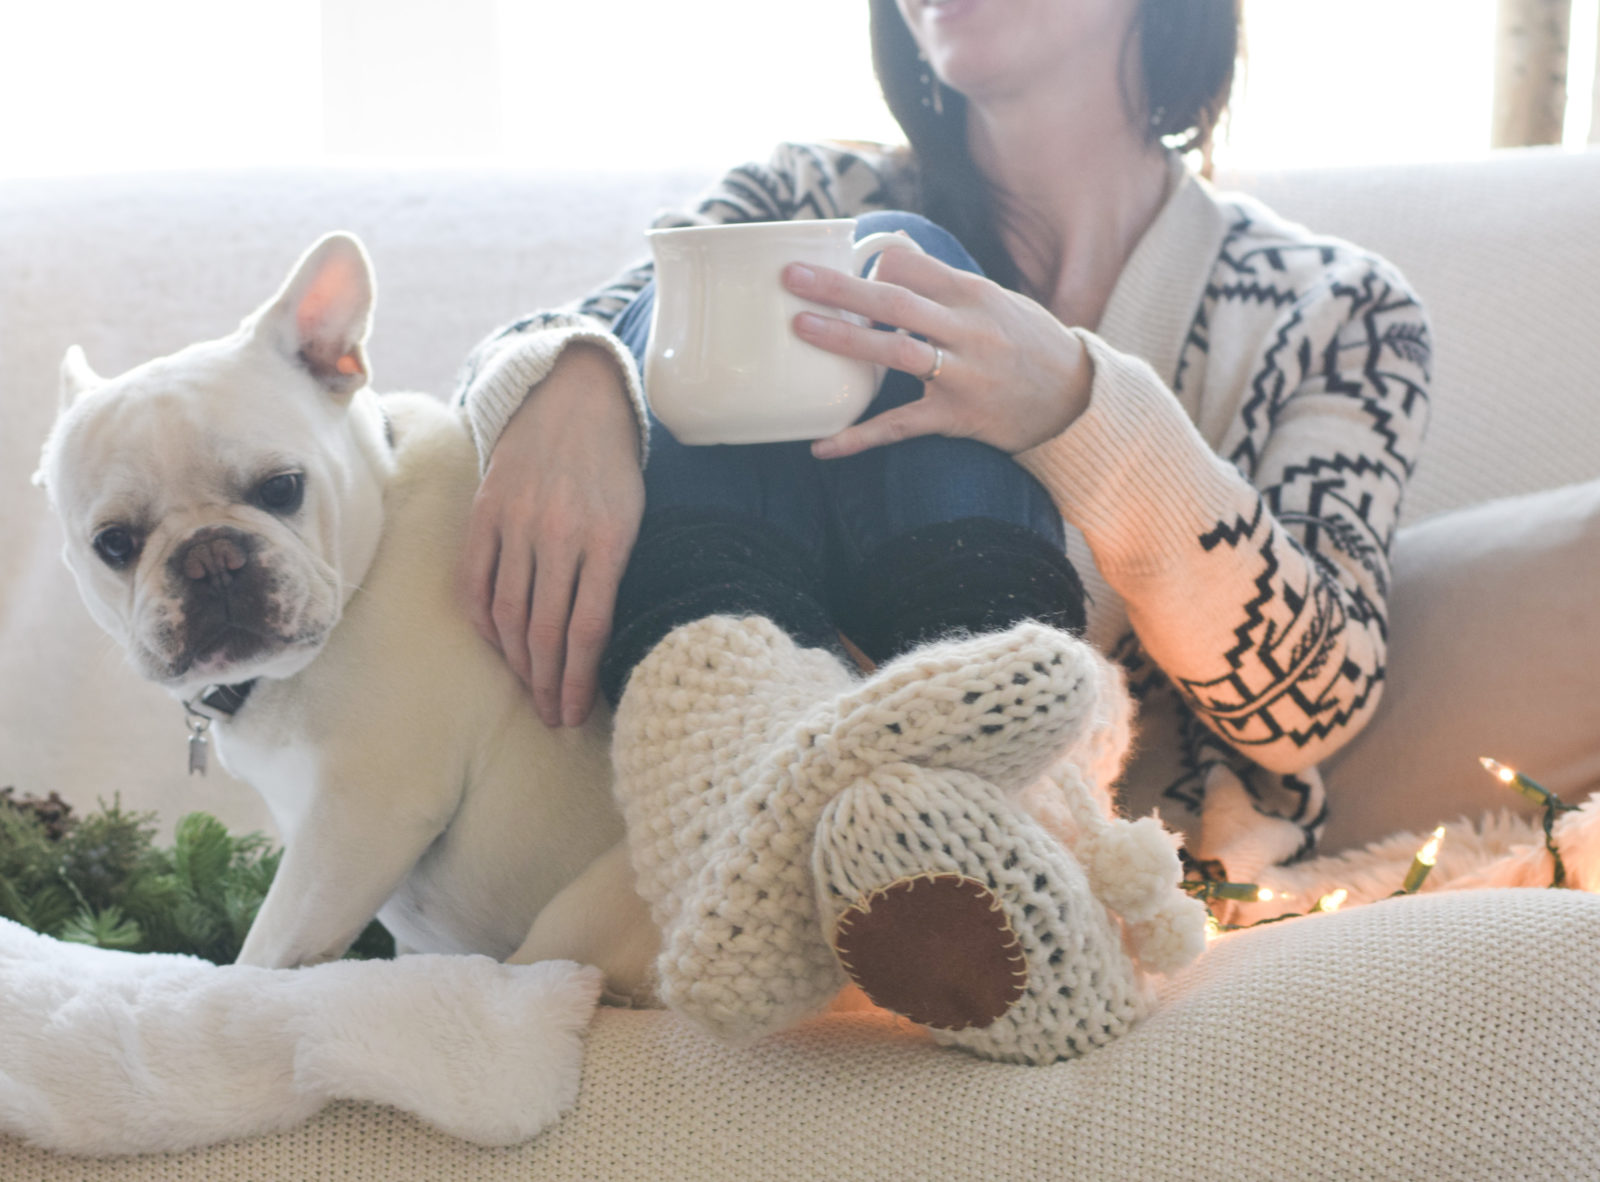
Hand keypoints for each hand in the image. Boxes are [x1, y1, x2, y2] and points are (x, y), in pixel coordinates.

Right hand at [459, 343, 643, 726]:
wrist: (571, 400)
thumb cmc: (611, 469)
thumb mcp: (632, 518)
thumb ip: (614, 574)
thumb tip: (596, 647)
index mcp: (607, 540)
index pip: (588, 630)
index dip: (578, 681)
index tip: (576, 714)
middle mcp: (559, 534)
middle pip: (545, 631)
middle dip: (548, 685)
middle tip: (551, 718)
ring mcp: (517, 522)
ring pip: (507, 613)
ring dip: (516, 663)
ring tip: (530, 690)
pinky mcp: (484, 512)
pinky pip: (473, 581)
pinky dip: (482, 621)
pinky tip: (497, 644)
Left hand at [782, 246, 1092, 457]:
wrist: (1076, 400)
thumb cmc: (1028, 344)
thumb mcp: (997, 302)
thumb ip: (945, 286)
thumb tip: (888, 260)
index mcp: (974, 294)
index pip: (911, 266)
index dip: (872, 264)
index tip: (837, 264)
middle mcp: (968, 330)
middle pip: (894, 301)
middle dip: (839, 288)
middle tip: (792, 277)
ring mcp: (963, 375)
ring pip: (896, 352)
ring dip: (845, 339)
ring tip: (801, 328)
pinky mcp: (957, 418)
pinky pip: (900, 426)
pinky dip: (859, 437)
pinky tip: (821, 445)